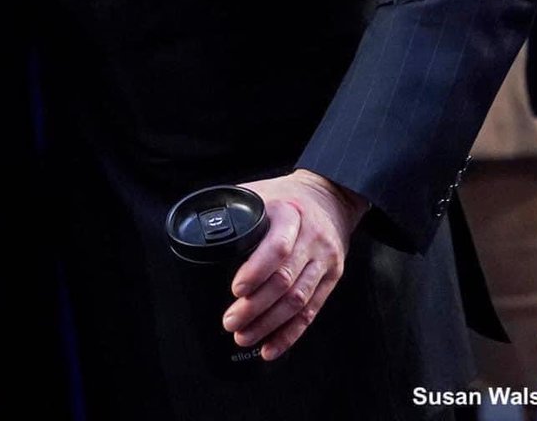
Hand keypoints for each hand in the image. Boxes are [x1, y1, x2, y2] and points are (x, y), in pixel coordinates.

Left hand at [222, 169, 367, 360]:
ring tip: (245, 337)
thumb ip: (237, 209)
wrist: (330, 197)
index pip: (278, 247)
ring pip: (298, 301)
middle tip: (231, 322)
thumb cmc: (287, 196)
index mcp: (290, 214)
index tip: (236, 289)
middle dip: (255, 307)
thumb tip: (204, 226)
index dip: (256, 271)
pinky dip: (291, 333)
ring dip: (270, 325)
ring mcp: (324, 260)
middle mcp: (311, 238)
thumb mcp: (261, 192)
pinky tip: (272, 346)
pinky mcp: (332, 277)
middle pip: (285, 281)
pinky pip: (312, 311)